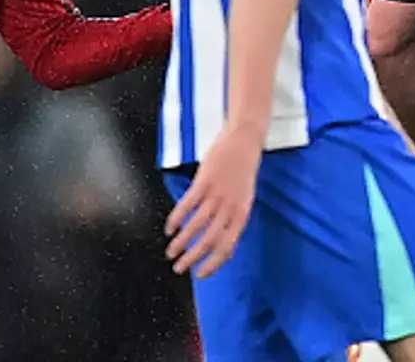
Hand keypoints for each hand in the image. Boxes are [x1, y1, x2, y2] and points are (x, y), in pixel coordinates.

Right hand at [164, 122, 263, 277]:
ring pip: (195, 226)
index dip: (213, 264)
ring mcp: (216, 194)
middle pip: (209, 241)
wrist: (244, 140)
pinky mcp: (204, 181)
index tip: (201, 274)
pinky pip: (187, 205)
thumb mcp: (244, 197)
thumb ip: (233, 217)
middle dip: (192, 259)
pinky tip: (169, 228)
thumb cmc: (244, 169)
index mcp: (242, 214)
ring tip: (171, 252)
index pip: (228, 247)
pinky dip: (176, 219)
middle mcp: (230, 207)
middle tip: (179, 268)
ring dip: (181, 242)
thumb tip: (219, 239)